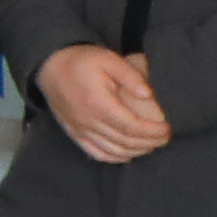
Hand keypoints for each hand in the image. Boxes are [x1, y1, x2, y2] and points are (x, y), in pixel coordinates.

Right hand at [38, 42, 169, 164]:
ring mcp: (80, 129)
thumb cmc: (82, 61)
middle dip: (149, 142)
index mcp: (99, 104)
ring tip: (151, 145)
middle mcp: (88, 121)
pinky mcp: (74, 133)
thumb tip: (148, 95)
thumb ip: (131, 76)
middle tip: (165, 137)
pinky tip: (127, 154)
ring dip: (135, 151)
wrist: (50, 66)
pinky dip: (114, 157)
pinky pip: (96, 153)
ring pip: (113, 150)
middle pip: (125, 141)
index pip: (131, 126)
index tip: (167, 129)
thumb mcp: (108, 59)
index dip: (152, 132)